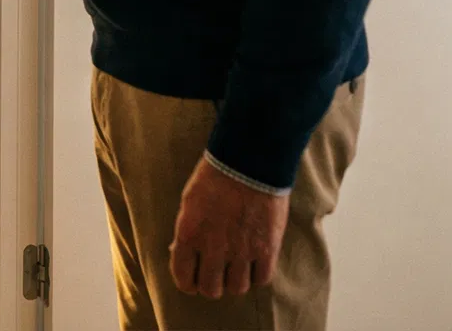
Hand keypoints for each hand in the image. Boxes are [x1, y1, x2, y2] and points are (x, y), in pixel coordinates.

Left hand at [170, 156, 288, 299]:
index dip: (187, 283)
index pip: (183, 278)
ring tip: (236, 267)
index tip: (192, 280)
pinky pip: (261, 279)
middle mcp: (214, 248)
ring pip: (236, 288)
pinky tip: (255, 263)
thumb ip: (187, 231)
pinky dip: (257, 275)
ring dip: (234, 280)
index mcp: (189, 235)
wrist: (249, 161)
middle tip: (215, 274)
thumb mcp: (189, 203)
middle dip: (210, 284)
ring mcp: (242, 251)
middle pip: (210, 289)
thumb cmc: (215, 177)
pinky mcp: (267, 249)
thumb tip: (183, 252)